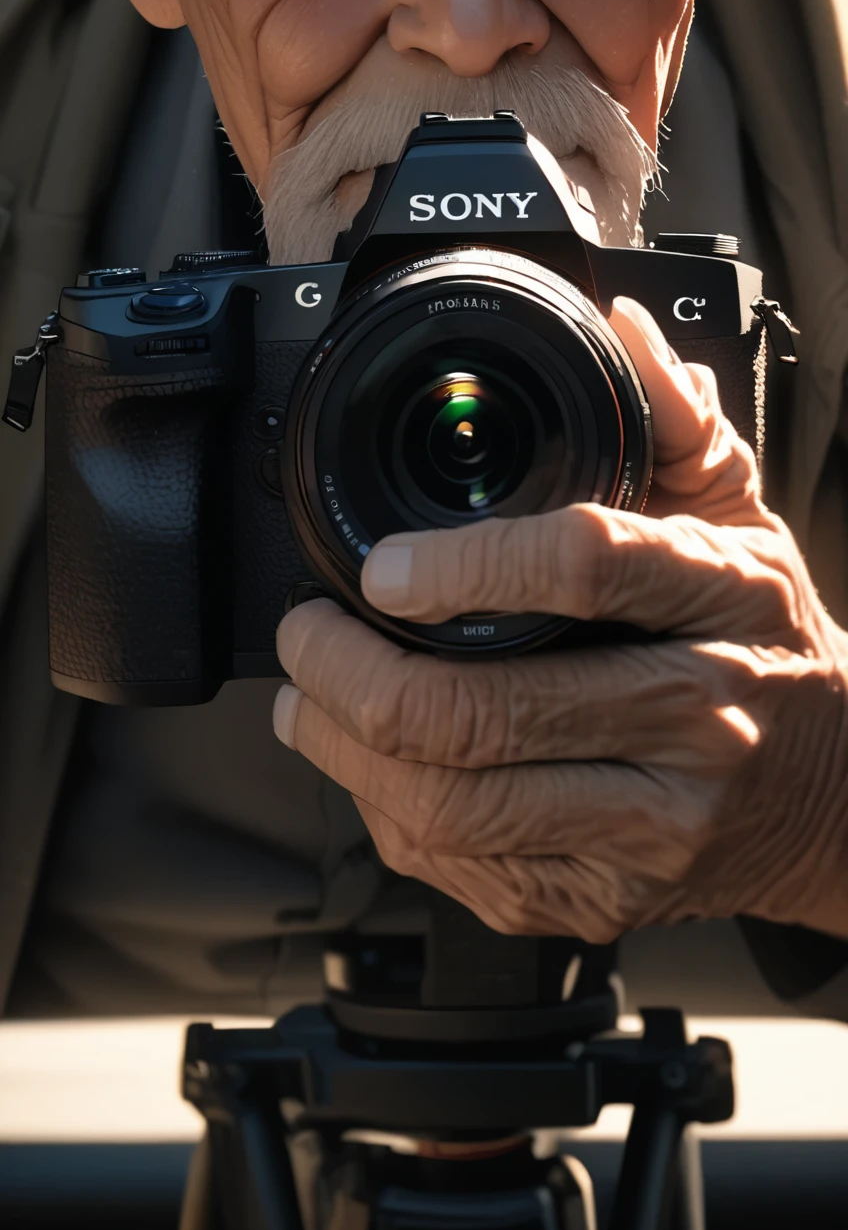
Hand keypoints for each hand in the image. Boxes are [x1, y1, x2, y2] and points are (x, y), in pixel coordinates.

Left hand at [274, 298, 847, 940]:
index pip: (585, 568)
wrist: (841, 795)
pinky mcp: (614, 897)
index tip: (381, 565)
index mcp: (717, 600)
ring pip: (460, 808)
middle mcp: (691, 717)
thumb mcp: (743, 519)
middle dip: (354, 675)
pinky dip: (397, 824)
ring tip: (308, 704)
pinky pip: (473, 873)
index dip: (464, 569)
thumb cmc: (771, 642)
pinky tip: (372, 775)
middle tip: (307, 635)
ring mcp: (653, 823)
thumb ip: (677, 423)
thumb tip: (625, 331)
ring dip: (349, 755)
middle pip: (487, 713)